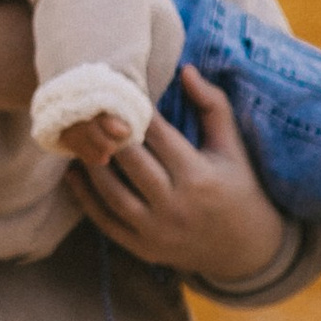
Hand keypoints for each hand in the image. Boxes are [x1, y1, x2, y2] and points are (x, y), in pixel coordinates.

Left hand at [69, 69, 287, 285]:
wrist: (246, 250)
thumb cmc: (240, 188)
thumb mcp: (232, 148)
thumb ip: (213, 106)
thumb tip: (186, 70)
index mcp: (199, 176)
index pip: (157, 135)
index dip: (135, 111)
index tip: (118, 92)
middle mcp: (175, 205)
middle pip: (129, 161)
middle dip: (108, 134)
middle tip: (88, 111)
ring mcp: (156, 230)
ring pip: (111, 191)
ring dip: (91, 163)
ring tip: (78, 139)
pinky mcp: (142, 248)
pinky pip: (105, 221)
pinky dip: (85, 197)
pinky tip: (74, 173)